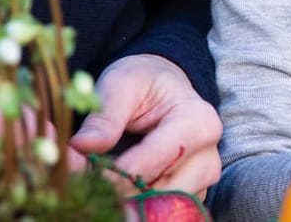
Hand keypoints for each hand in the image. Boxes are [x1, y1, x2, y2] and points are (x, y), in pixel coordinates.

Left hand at [69, 53, 221, 197]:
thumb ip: (105, 114)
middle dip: (118, 191)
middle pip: (159, 192)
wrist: (163, 89)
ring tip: (96, 184)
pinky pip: (160, 212)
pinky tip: (113, 190)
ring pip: (159, 208)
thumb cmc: (144, 82)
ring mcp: (201, 180)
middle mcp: (208, 157)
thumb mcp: (122, 83)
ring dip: (124, 201)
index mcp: (198, 122)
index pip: (155, 162)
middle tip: (84, 181)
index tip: (82, 171)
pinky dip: (133, 206)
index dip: (115, 173)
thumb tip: (83, 146)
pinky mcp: (189, 196)